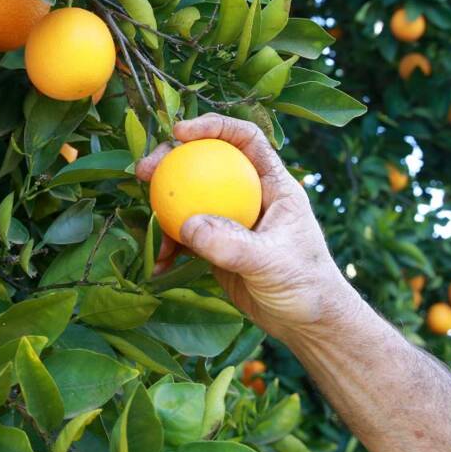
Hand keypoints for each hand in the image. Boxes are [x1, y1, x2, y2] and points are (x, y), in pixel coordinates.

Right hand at [137, 114, 360, 341]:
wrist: (308, 324)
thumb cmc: (306, 285)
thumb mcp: (271, 262)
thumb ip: (231, 244)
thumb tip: (187, 224)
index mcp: (274, 184)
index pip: (246, 139)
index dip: (214, 127)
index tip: (181, 132)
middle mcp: (250, 194)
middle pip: (207, 162)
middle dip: (172, 159)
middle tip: (145, 169)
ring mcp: (232, 219)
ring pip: (190, 198)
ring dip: (163, 204)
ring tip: (143, 219)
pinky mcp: (217, 245)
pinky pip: (186, 236)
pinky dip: (170, 245)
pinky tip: (158, 263)